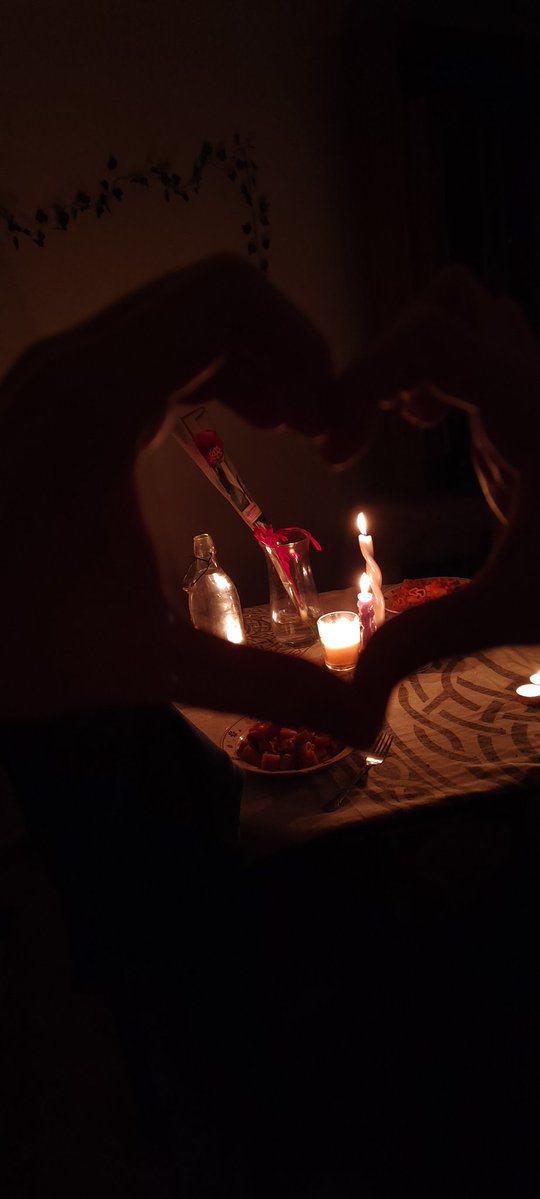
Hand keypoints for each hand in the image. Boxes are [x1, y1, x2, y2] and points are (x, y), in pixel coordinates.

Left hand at [0, 255, 333, 721]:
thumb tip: (366, 724)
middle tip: (317, 429)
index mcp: (100, 403)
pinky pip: (144, 338)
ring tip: (285, 426)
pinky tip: (226, 425)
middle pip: (211, 294)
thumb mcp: (149, 663)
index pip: (228, 300)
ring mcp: (53, 367)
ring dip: (247, 355)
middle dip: (285, 349)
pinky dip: (203, 363)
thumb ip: (267, 684)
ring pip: (176, 310)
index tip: (327, 423)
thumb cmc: (16, 642)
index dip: (302, 344)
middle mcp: (73, 362)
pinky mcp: (46, 384)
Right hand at [327, 266, 539, 742]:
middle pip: (450, 303)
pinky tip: (431, 431)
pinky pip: (480, 353)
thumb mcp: (517, 610)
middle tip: (358, 435)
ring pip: (472, 315)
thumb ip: (428, 642)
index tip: (334, 452)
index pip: (431, 338)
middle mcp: (539, 384)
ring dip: (418, 357)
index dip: (362, 378)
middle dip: (386, 358)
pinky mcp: (536, 410)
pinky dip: (440, 373)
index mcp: (534, 413)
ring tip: (397, 425)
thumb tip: (353, 706)